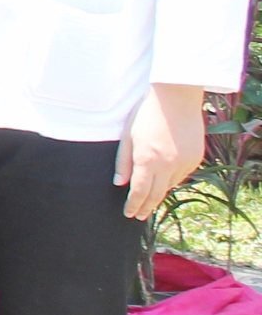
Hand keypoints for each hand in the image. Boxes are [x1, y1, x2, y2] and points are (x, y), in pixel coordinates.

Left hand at [120, 84, 210, 221]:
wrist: (177, 98)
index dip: (133, 205)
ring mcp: (184, 162)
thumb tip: (119, 183)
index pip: (139, 192)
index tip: (129, 214)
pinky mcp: (195, 158)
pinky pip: (181, 176)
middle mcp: (167, 164)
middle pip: (155, 195)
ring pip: (169, 186)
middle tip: (139, 216)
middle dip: (146, 207)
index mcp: (147, 159)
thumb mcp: (128, 136)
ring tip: (149, 201)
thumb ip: (123, 161)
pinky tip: (163, 180)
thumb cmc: (147, 113)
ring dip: (158, 194)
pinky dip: (171, 180)